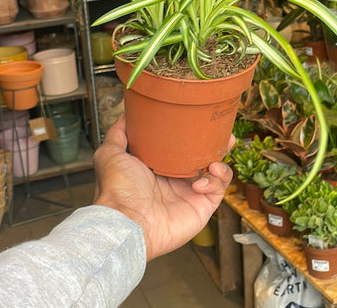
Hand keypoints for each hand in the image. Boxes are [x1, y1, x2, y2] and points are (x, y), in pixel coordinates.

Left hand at [93, 114, 232, 260]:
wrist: (127, 221)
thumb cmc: (117, 190)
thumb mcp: (111, 154)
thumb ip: (118, 133)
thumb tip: (125, 116)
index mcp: (158, 167)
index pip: (181, 149)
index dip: (193, 136)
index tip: (201, 122)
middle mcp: (176, 180)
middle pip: (203, 159)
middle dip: (216, 147)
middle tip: (225, 135)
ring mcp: (190, 194)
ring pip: (216, 174)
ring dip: (220, 163)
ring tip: (215, 159)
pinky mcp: (201, 207)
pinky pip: (218, 190)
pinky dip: (216, 180)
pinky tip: (202, 180)